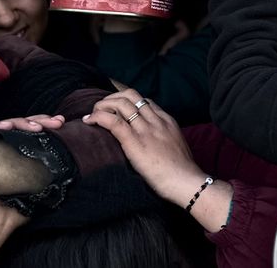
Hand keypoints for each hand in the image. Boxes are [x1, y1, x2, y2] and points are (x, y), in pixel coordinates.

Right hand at [0, 114, 65, 232]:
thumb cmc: (12, 208)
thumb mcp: (37, 189)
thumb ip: (49, 177)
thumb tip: (70, 168)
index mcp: (18, 155)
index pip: (31, 134)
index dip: (45, 126)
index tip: (60, 124)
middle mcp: (3, 148)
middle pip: (21, 126)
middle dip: (40, 121)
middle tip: (56, 122)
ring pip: (5, 125)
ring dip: (21, 122)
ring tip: (36, 127)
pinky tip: (7, 127)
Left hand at [82, 89, 202, 205]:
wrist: (186, 182)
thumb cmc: (182, 171)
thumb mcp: (176, 146)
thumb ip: (164, 138)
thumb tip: (153, 144)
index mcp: (166, 120)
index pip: (144, 101)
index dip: (126, 102)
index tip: (116, 111)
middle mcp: (156, 120)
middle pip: (131, 95)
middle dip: (113, 97)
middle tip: (102, 109)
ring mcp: (145, 129)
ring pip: (121, 103)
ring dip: (102, 105)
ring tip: (93, 115)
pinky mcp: (134, 141)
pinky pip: (113, 121)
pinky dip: (98, 117)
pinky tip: (89, 121)